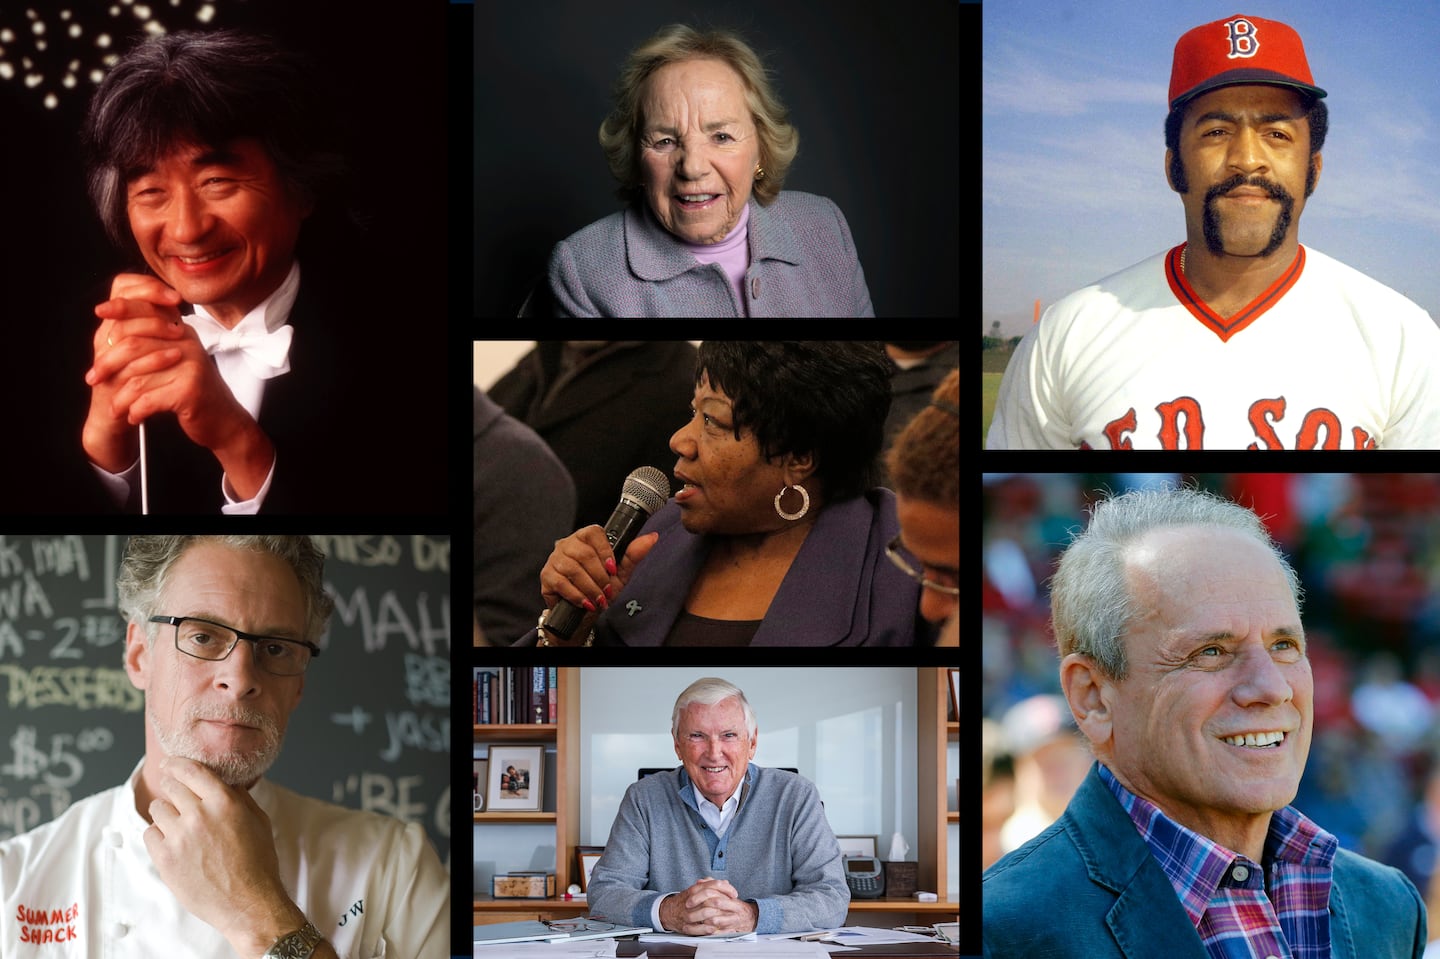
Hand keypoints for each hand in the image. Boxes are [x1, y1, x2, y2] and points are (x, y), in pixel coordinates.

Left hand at [83, 273, 274, 497]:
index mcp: (181, 332)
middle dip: (107, 364)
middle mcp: (187, 343)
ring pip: (137, 377)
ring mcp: (191, 365)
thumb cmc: (191, 392)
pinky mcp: (190, 390)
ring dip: (120, 397)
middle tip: (93, 379)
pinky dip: (136, 411)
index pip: (147, 310)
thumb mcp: (172, 361)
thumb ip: (150, 343)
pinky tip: (134, 416)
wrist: (224, 421)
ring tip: (115, 408)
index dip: (121, 308)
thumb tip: (111, 331)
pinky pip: (148, 399)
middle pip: (133, 344)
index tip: (98, 312)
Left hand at [142, 757, 304, 956]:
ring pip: (158, 809)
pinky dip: (158, 836)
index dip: (177, 763)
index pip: (192, 770)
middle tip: (176, 796)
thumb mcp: (258, 821)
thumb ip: (238, 797)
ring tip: (178, 826)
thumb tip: (224, 782)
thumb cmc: (257, 863)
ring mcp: (179, 837)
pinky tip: (174, 844)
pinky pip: (149, 834)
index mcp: (224, 802)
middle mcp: (199, 815)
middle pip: (171, 787)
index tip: (170, 763)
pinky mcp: (165, 858)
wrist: (247, 902)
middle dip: (172, 788)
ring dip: (166, 813)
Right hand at [540, 526, 659, 626]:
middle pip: (584, 554)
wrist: (585, 612)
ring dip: (590, 588)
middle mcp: (567, 544)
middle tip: (607, 590)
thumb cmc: (602, 588)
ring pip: (573, 569)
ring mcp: (555, 559)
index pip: (594, 533)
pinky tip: (585, 603)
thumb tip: (652, 537)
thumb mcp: (621, 572)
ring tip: (598, 599)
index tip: (613, 570)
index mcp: (586, 538)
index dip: (605, 552)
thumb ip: (634, 554)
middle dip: (599, 576)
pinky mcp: (546, 576)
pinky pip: (561, 583)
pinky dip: (576, 595)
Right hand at [658, 877, 758, 934]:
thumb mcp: (697, 888)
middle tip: (733, 906)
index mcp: (695, 889)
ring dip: (719, 916)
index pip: (713, 885)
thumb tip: (725, 882)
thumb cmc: (686, 900)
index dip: (727, 889)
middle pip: (711, 898)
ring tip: (728, 917)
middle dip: (725, 903)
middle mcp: (691, 900)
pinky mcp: (687, 927)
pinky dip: (711, 929)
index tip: (734, 893)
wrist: (668, 911)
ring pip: (706, 913)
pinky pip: (700, 929)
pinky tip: (717, 928)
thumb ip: (711, 884)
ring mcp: (688, 914)